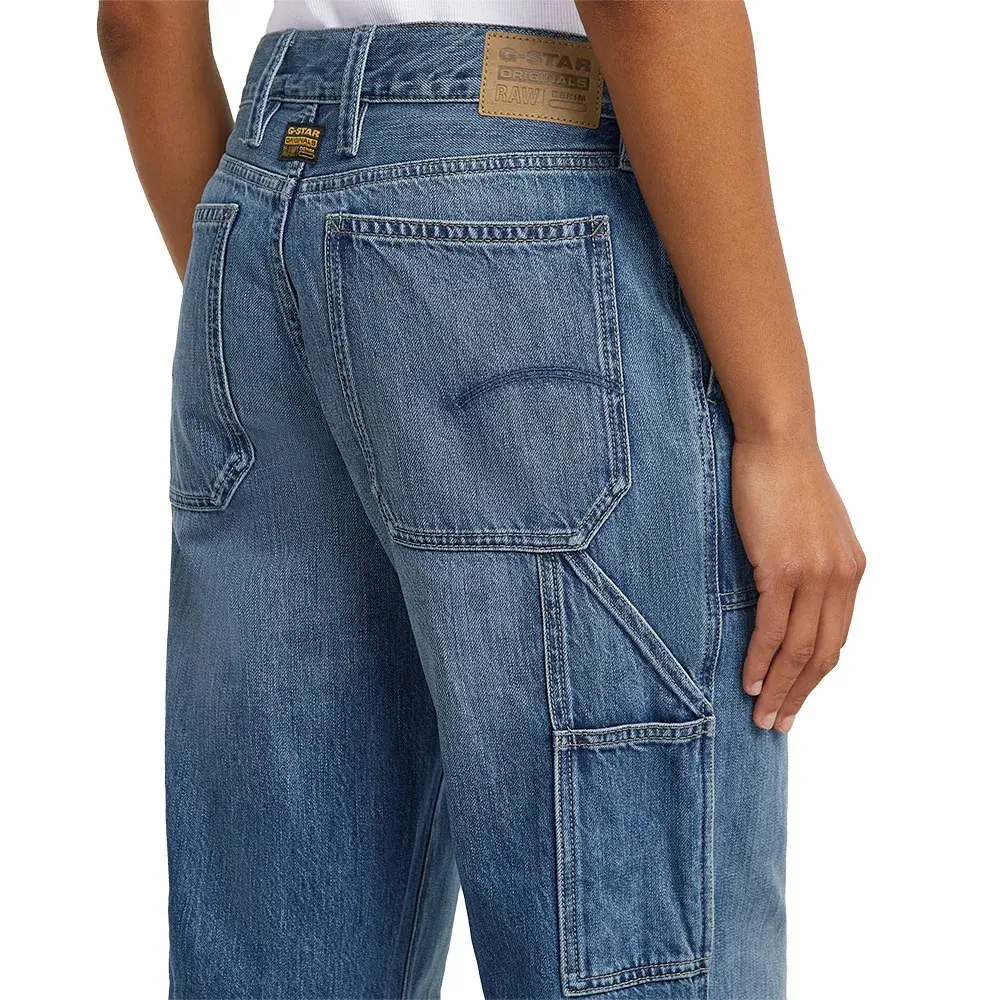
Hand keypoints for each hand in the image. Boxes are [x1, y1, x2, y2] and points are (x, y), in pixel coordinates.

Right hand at [732, 438, 864, 730]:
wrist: (778, 443)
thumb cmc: (786, 480)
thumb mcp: (811, 530)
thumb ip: (811, 567)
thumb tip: (790, 600)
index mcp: (850, 571)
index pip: (835, 640)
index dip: (815, 677)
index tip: (795, 700)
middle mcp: (840, 578)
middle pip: (822, 653)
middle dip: (799, 694)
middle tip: (778, 723)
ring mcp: (813, 574)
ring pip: (798, 648)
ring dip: (779, 687)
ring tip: (762, 714)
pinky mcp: (782, 568)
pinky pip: (772, 627)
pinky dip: (761, 659)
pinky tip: (748, 680)